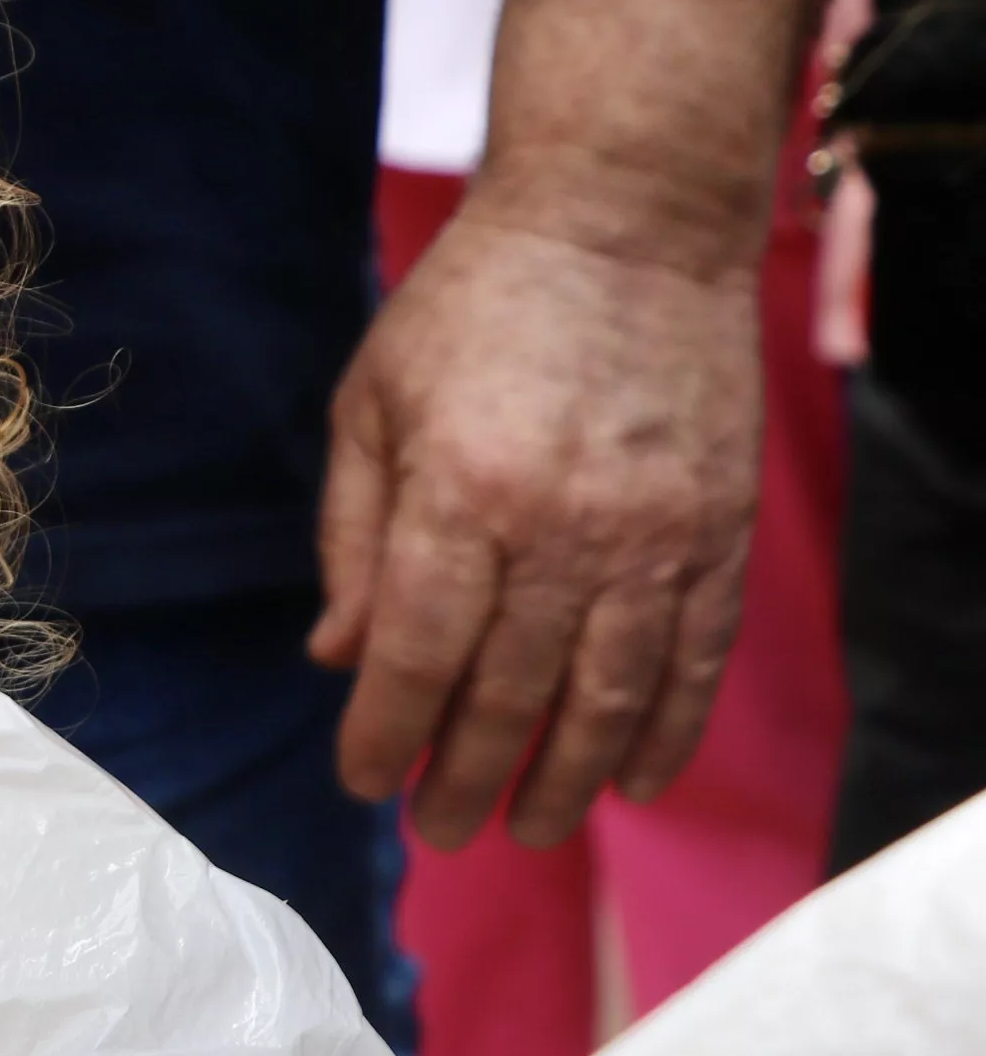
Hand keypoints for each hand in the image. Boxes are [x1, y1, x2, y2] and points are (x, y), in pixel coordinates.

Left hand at [309, 203, 761, 850]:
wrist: (624, 225)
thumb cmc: (470, 309)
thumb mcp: (372, 406)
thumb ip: (353, 539)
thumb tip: (337, 658)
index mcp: (459, 494)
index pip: (417, 655)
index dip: (386, 735)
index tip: (364, 783)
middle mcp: (561, 527)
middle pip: (509, 693)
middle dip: (468, 777)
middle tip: (440, 830)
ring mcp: (653, 533)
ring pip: (610, 693)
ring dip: (567, 777)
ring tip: (528, 829)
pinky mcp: (718, 528)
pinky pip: (696, 655)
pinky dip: (667, 727)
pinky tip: (635, 779)